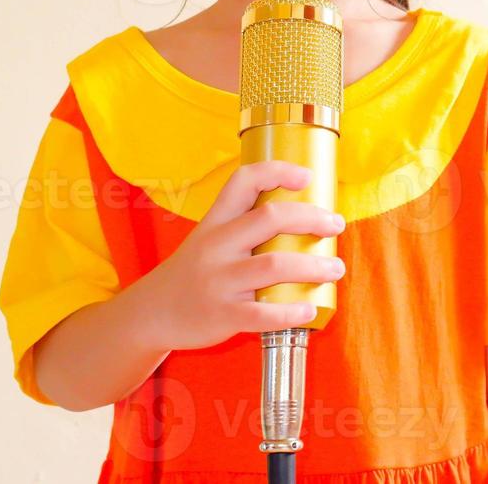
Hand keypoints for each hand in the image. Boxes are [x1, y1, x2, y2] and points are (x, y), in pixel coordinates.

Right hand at [136, 160, 344, 350]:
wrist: (152, 313)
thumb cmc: (193, 272)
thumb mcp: (208, 238)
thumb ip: (244, 226)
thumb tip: (303, 217)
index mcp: (215, 221)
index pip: (243, 181)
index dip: (277, 171)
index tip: (307, 176)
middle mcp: (216, 246)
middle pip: (270, 218)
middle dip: (312, 219)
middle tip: (335, 226)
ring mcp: (218, 281)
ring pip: (275, 265)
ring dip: (313, 266)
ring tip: (335, 269)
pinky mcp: (222, 315)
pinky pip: (264, 314)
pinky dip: (292, 313)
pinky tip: (309, 310)